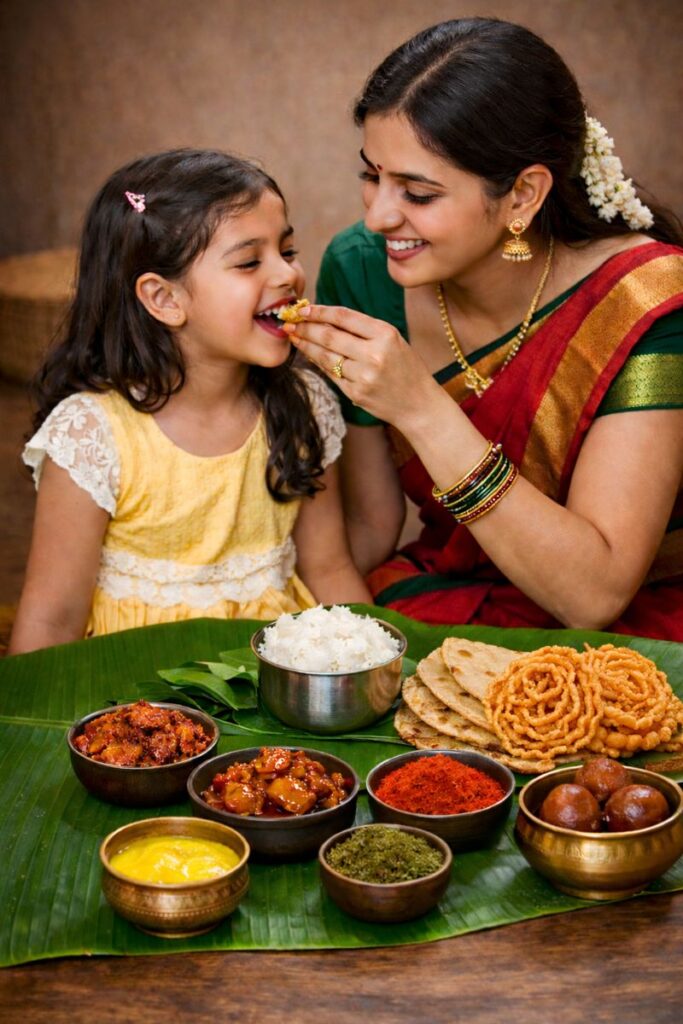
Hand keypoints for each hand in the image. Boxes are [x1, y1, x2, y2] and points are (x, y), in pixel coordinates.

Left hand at [283, 304, 434, 425]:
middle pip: (329, 336)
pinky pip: (330, 374)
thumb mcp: (393, 340)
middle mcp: (374, 354)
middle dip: (306, 328)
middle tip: (290, 322)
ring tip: (294, 337)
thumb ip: (363, 330)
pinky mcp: (355, 393)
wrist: (418, 404)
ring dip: (306, 345)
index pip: (344, 317)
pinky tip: (309, 355)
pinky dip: (317, 362)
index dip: (319, 311)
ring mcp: (363, 375)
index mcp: (385, 334)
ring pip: (325, 356)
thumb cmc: (406, 369)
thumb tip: (326, 319)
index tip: (303, 309)